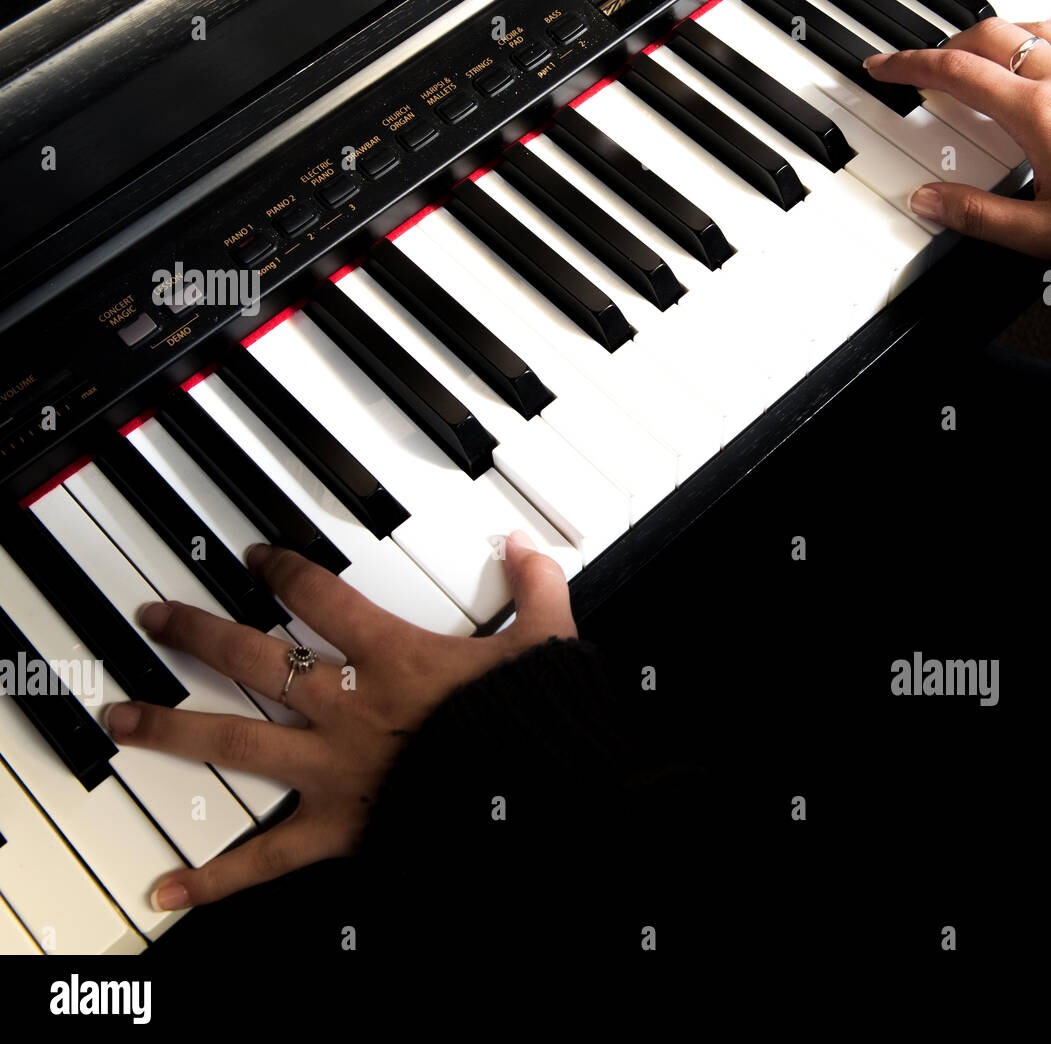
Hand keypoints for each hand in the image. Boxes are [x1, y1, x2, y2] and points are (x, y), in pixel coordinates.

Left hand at [103, 530, 575, 910]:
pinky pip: (268, 855)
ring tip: (121, 719)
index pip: (319, 598)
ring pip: (237, 742)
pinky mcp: (336, 827)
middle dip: (197, 635)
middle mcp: (348, 707)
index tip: (254, 560)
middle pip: (255, 660)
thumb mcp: (546, 641)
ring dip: (173, 728)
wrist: (531, 799)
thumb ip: (535, 586)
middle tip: (152, 618)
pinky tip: (170, 887)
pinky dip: (218, 876)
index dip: (281, 570)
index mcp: (394, 658)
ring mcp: (333, 768)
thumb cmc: (532, 721)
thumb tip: (524, 546)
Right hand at [866, 17, 1050, 263]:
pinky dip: (1032, 36)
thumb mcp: (1041, 232)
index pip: (956, 74)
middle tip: (923, 67)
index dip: (911, 67)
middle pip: (987, 36)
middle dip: (944, 47)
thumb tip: (927, 200)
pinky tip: (1032, 56)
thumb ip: (976, 215)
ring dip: (989, 36)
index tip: (885, 68)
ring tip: (971, 56)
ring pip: (1027, 26)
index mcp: (1036, 114)